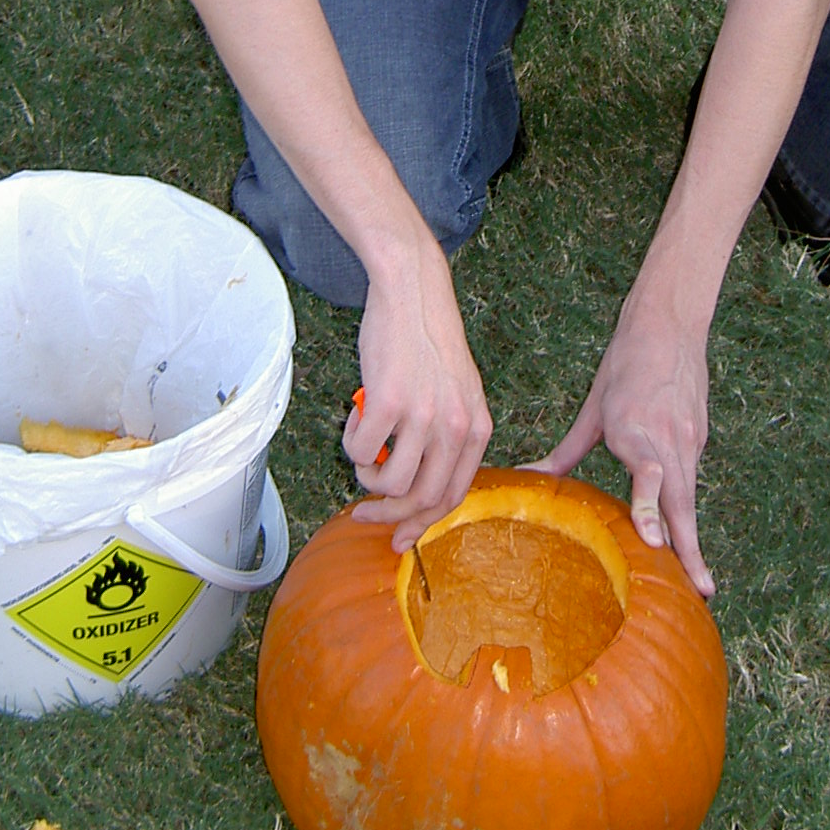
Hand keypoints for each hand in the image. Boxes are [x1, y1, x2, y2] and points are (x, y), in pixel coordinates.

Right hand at [344, 245, 491, 550]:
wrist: (413, 292)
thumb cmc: (427, 344)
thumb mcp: (456, 394)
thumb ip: (446, 437)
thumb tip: (415, 489)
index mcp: (477, 429)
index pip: (452, 497)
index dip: (421, 524)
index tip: (396, 537)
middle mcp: (456, 427)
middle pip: (422, 500)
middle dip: (388, 516)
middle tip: (363, 514)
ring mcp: (424, 415)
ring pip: (389, 483)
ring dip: (366, 478)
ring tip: (362, 450)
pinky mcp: (389, 401)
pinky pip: (360, 451)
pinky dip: (352, 444)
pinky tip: (356, 417)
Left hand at [532, 296, 713, 597]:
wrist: (669, 326)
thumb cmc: (624, 366)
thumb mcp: (593, 409)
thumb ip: (566, 452)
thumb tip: (527, 476)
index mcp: (633, 429)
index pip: (648, 475)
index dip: (650, 507)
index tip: (654, 540)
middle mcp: (665, 440)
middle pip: (680, 502)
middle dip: (689, 547)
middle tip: (700, 589)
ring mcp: (688, 442)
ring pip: (690, 500)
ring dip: (695, 542)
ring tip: (702, 586)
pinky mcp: (699, 441)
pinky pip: (692, 486)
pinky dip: (691, 518)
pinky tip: (691, 551)